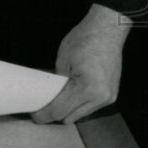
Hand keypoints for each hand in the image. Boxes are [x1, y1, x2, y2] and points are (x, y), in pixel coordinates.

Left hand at [31, 4, 131, 124]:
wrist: (106, 30)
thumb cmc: (85, 40)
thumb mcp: (62, 60)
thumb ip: (56, 82)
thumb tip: (48, 96)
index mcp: (87, 88)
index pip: (60, 110)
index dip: (45, 115)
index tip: (35, 116)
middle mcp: (100, 97)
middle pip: (70, 116)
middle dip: (54, 114)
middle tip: (41, 108)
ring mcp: (108, 97)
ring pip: (81, 114)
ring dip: (68, 110)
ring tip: (55, 99)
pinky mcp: (111, 94)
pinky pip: (91, 106)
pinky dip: (79, 104)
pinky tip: (69, 95)